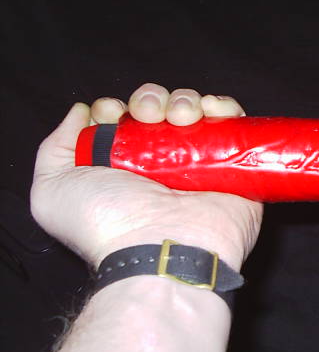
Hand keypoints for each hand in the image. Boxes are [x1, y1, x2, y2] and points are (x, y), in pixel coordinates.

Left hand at [30, 83, 262, 271]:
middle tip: (148, 117)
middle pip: (159, 107)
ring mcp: (198, 162)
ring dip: (185, 100)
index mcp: (122, 165)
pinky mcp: (233, 166)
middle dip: (150, 99)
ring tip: (181, 118)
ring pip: (195, 109)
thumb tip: (81, 114)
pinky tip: (211, 110)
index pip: (122, 118)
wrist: (160, 251)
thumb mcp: (52, 192)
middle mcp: (161, 162)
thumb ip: (55, 148)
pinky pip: (233, 124)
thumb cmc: (106, 225)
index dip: (115, 107)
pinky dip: (225, 107)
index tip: (112, 114)